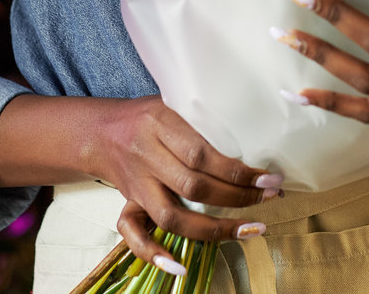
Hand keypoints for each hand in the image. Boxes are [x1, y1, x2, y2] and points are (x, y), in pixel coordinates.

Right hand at [90, 96, 279, 272]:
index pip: (201, 155)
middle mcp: (146, 156)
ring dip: (214, 229)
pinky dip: (155, 254)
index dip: (236, 172)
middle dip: (237, 198)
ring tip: (250, 229)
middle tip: (270, 197)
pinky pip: (133, 233)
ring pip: (172, 216)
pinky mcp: (128, 203)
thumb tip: (253, 132)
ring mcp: (136, 184)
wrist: (99, 131)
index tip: (267, 178)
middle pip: (193, 187)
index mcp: (159, 125)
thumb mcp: (171, 100)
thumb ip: (202, 117)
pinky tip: (181, 267)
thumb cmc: (145, 115)